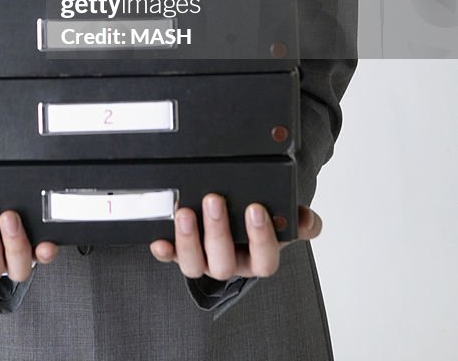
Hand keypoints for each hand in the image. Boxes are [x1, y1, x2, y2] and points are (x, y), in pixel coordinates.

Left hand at [149, 197, 321, 279]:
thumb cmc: (263, 218)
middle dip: (218, 232)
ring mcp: (205, 260)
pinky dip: (165, 250)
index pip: (265, 259)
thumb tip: (307, 220)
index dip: (261, 239)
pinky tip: (158, 240)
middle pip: (225, 262)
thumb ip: (297, 218)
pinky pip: (171, 257)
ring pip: (195, 265)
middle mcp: (232, 263)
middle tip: (214, 200)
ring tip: (185, 212)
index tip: (256, 209)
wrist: (243, 214)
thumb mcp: (284, 216)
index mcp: (258, 257)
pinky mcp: (183, 253)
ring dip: (188, 240)